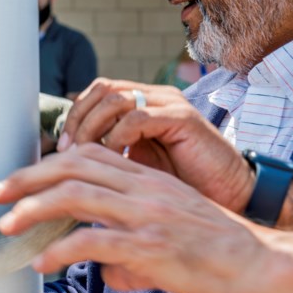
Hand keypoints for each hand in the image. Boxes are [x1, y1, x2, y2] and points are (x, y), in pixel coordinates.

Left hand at [0, 144, 272, 292]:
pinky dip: (62, 252)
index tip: (18, 179)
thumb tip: (104, 272)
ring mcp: (147, 214)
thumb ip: (129, 246)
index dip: (46, 163)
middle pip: (70, 166)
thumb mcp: (169, 233)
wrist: (266, 265)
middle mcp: (142, 187)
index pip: (85, 154)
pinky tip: (44, 265)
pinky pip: (95, 242)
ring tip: (6, 225)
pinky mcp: (153, 246)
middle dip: (25, 178)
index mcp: (145, 177)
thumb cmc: (219, 251)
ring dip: (32, 209)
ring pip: (76, 196)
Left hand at [58, 78, 253, 211]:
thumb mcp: (135, 171)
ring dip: (90, 127)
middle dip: (76, 119)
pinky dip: (116, 137)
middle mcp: (155, 98)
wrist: (233, 202)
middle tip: (66, 150)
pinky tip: (110, 160)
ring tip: (80, 156)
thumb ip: (106, 157)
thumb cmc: (184, 194)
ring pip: (113, 97)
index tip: (59, 149)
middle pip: (100, 89)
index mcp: (142, 106)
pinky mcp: (183, 119)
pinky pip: (138, 116)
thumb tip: (65, 163)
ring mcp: (169, 105)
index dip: (73, 117)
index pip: (95, 94)